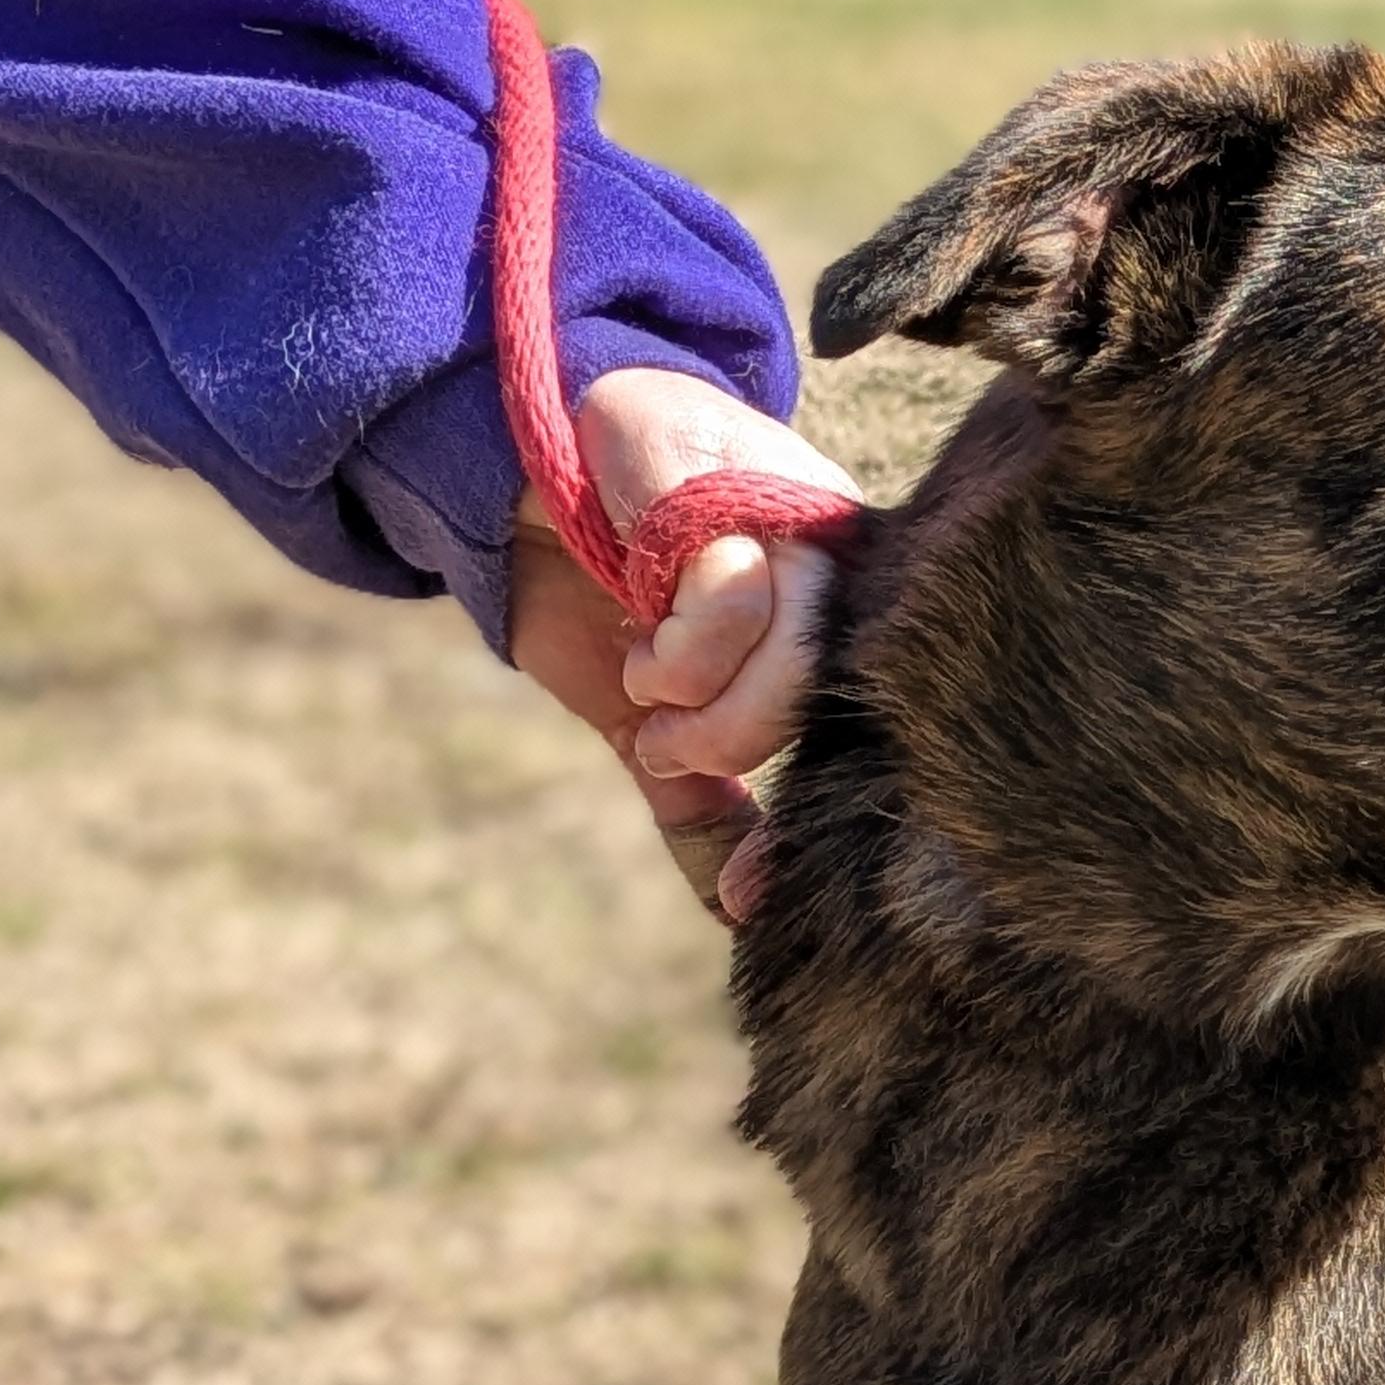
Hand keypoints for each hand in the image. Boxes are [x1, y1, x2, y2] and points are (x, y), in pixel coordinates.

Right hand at [507, 365, 857, 877]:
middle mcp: (842, 566)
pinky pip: (737, 600)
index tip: (745, 896)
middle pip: (837, 699)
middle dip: (736, 744)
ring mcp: (799, 519)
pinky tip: (639, 625)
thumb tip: (739, 911)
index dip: (811, 819)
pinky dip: (681, 648)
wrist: (517, 473)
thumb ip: (699, 796)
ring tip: (650, 683)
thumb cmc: (596, 585)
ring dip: (703, 701)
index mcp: (842, 620)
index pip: (866, 734)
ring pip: (798, 655)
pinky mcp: (740, 480)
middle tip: (668, 745)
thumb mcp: (650, 715)